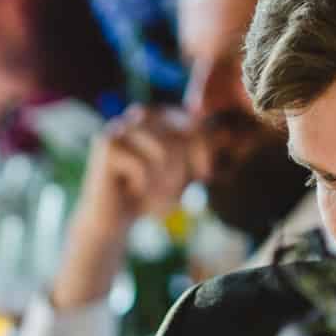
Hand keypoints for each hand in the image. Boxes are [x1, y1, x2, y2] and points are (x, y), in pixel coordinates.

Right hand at [47, 106, 203, 311]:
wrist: (110, 221)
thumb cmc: (149, 195)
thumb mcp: (185, 173)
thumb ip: (203, 153)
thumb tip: (229, 134)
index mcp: (162, 115)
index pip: (197, 124)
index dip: (206, 153)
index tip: (205, 178)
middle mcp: (140, 114)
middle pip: (182, 137)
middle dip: (183, 173)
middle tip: (175, 196)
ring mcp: (121, 126)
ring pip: (165, 151)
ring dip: (165, 183)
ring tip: (155, 197)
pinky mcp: (106, 144)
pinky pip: (142, 166)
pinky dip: (145, 188)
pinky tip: (134, 193)